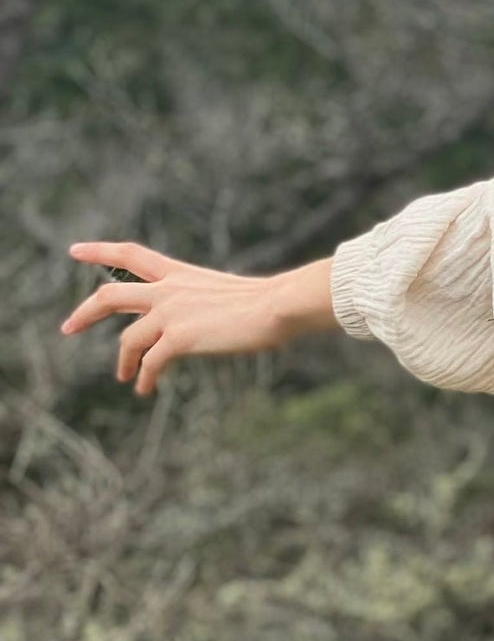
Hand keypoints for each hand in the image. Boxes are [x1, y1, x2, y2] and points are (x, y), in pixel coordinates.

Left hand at [62, 243, 337, 395]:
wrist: (278, 306)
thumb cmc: (267, 302)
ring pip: (129, 338)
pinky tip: (145, 389)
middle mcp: (168, 289)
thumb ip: (202, 302)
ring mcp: (171, 312)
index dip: (99, 251)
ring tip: (125, 377)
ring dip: (124, 361)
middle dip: (85, 312)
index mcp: (180, 273)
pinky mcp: (179, 338)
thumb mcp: (225, 293)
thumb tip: (202, 321)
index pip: (130, 254)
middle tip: (68, 327)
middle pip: (111, 295)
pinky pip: (151, 362)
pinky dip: (145, 378)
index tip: (75, 251)